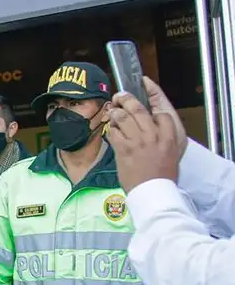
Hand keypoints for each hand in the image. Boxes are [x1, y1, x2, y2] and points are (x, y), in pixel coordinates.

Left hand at [108, 77, 186, 192]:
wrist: (153, 190)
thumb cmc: (163, 172)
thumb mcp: (173, 150)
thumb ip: (165, 133)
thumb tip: (154, 120)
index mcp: (170, 135)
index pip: (161, 111)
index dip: (151, 101)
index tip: (143, 94)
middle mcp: (154, 135)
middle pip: (138, 108)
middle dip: (126, 98)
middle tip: (119, 95)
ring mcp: (138, 141)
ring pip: (123, 117)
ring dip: (114, 112)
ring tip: (112, 111)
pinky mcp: (124, 149)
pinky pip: (113, 132)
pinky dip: (110, 129)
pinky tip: (110, 129)